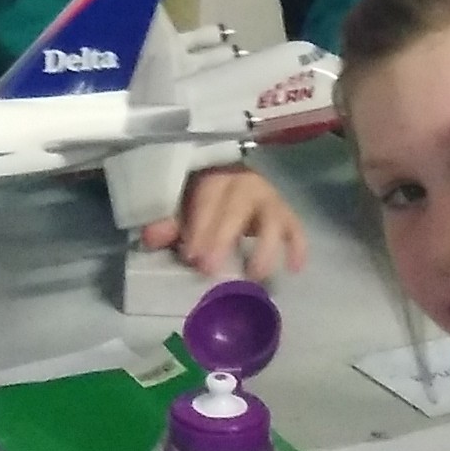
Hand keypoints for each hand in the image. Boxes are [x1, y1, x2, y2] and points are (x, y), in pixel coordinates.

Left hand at [140, 165, 307, 278]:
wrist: (229, 182)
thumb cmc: (201, 199)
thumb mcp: (181, 206)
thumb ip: (168, 222)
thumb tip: (152, 237)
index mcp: (214, 176)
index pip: (207, 198)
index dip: (199, 226)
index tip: (191, 255)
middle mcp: (245, 182)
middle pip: (236, 208)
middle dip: (223, 238)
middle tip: (210, 269)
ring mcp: (269, 197)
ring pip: (272, 217)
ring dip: (265, 247)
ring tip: (255, 275)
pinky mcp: (285, 213)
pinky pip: (296, 228)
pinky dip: (297, 247)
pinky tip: (295, 268)